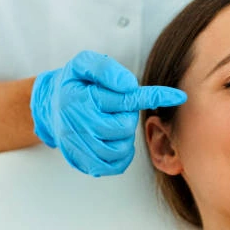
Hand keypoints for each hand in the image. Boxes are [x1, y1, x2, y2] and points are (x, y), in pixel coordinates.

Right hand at [31, 51, 186, 176]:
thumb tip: (128, 85)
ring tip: (112, 124)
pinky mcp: (85, 162)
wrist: (50, 107)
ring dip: (124, 137)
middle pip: (124, 126)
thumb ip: (105, 69)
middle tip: (114, 109)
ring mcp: (81, 146)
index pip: (125, 99)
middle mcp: (79, 124)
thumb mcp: (83, 64)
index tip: (179, 96)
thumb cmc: (74, 84)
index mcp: (83, 99)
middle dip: (126, 117)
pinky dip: (121, 155)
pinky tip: (115, 141)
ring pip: (121, 148)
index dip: (155, 97)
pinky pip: (116, 165)